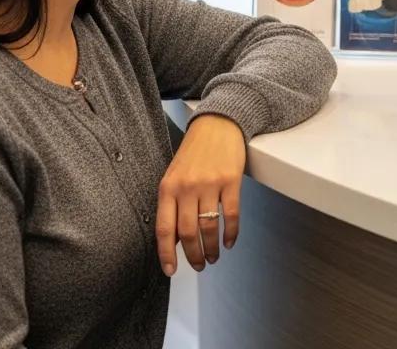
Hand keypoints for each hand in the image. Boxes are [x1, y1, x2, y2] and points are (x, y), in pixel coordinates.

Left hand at [156, 114, 245, 275]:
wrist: (218, 124)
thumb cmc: (194, 152)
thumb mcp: (174, 175)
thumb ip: (172, 204)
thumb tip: (175, 239)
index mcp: (168, 188)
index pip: (165, 229)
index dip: (167, 254)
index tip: (171, 271)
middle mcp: (187, 187)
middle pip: (188, 233)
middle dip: (194, 256)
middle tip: (200, 265)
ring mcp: (210, 183)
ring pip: (209, 227)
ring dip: (212, 248)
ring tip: (214, 256)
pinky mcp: (231, 180)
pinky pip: (231, 214)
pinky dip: (231, 232)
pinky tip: (230, 241)